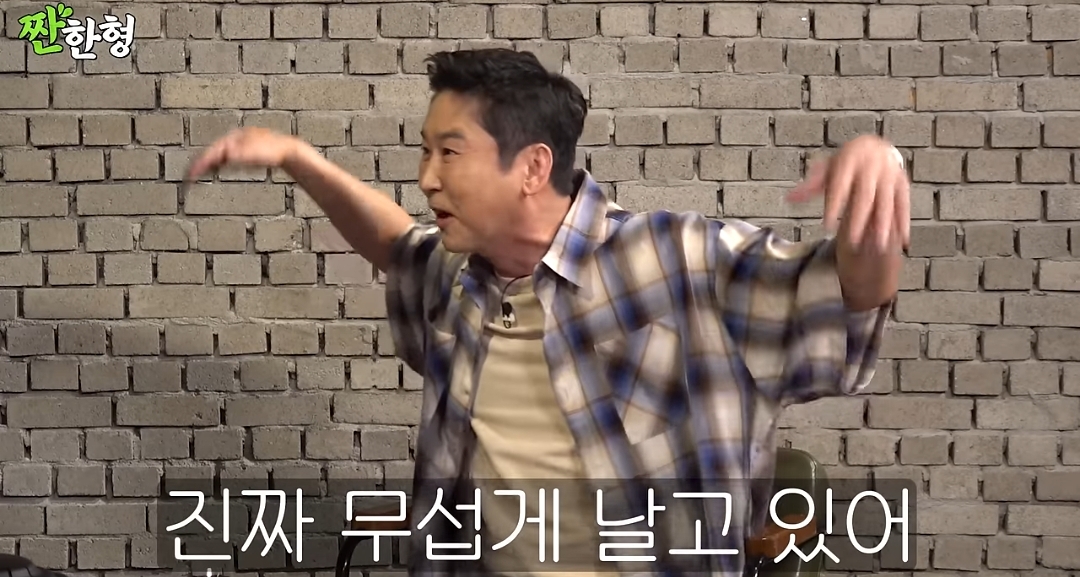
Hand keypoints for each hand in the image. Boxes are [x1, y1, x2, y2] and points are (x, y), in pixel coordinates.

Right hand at [185, 127, 302, 181]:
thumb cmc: (273, 151)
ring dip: (205, 164)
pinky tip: (211, 171)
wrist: (288, 151)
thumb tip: (226, 155)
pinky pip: (223, 159)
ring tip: (193, 174)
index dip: (200, 163)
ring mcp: (236, 146)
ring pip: (216, 155)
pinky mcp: (241, 153)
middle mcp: (232, 140)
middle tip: (187, 176)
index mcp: (233, 138)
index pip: (211, 151)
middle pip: (211, 152)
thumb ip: (241, 155)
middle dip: (199, 163)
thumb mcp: (256, 154)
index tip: (191, 174)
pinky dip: (215, 165)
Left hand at [787, 135, 909, 251]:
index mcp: (848, 162)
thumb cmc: (846, 162)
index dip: (833, 206)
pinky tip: (902, 240)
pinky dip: (903, 222)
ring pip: (887, 202)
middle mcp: (870, 168)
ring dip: (884, 225)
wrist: (875, 144)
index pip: (839, 187)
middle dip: (858, 220)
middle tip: (851, 242)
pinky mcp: (902, 183)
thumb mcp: (827, 167)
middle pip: (864, 197)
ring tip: (880, 247)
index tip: (826, 226)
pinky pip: (904, 203)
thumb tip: (789, 198)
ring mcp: (888, 175)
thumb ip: (811, 184)